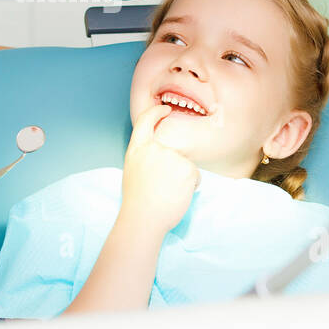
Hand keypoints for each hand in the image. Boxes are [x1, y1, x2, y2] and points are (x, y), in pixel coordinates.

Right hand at [119, 102, 199, 232]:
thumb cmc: (137, 202)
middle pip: (172, 151)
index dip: (156, 112)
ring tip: (167, 193)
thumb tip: (160, 154)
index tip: (165, 109)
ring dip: (181, 179)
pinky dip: (191, 187)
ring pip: (185, 165)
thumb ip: (145, 157)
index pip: (145, 120)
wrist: (143, 219)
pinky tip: (177, 195)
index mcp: (137, 149)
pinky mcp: (187, 168)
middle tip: (162, 188)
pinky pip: (195, 176)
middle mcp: (154, 148)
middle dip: (173, 169)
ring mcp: (172, 157)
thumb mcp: (133, 171)